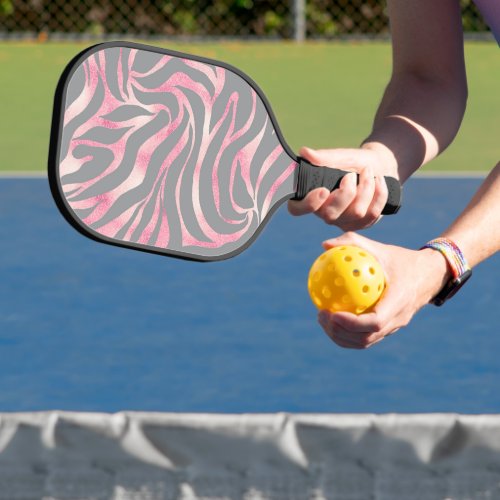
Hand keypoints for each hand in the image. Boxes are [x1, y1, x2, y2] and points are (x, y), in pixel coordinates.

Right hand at [288, 145, 397, 230]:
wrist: (379, 166)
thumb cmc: (354, 162)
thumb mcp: (341, 156)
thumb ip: (324, 157)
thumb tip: (304, 152)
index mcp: (311, 196)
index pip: (297, 209)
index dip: (308, 204)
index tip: (323, 190)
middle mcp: (324, 212)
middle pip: (330, 215)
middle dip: (346, 193)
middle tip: (351, 174)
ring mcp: (343, 221)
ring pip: (356, 213)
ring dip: (366, 187)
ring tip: (368, 172)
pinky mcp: (361, 224)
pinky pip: (372, 214)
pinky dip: (379, 193)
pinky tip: (379, 181)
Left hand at [316, 232, 450, 348]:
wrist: (429, 275)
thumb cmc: (401, 259)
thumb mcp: (380, 248)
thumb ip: (353, 243)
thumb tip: (325, 245)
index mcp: (399, 301)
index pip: (375, 322)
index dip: (352, 323)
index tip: (332, 313)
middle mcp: (398, 319)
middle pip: (366, 338)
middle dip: (340, 332)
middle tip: (321, 315)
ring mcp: (394, 327)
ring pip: (365, 342)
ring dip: (341, 336)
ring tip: (323, 319)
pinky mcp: (389, 329)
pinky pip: (366, 337)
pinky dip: (347, 334)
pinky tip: (332, 318)